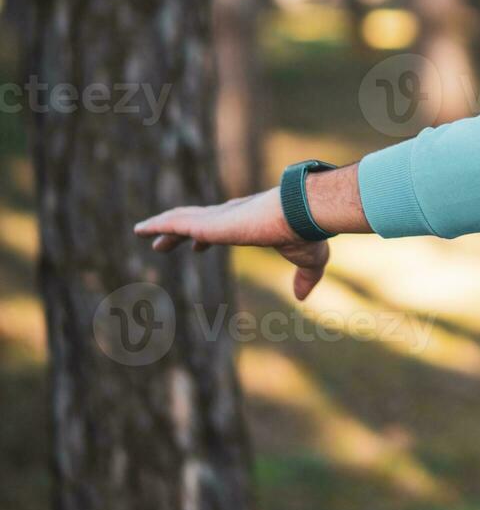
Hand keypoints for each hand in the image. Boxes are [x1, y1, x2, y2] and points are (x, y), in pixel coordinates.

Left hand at [134, 189, 329, 300]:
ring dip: (162, 227)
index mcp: (252, 221)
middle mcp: (232, 215)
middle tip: (163, 242)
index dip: (207, 235)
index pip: (223, 226)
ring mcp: (218, 218)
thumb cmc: (306, 232)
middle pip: (198, 221)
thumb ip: (304, 277)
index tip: (197, 244)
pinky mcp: (207, 224)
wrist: (301, 212)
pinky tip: (140, 229)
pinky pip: (174, 222)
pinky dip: (156, 224)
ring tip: (143, 232)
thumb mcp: (308, 260)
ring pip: (182, 220)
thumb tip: (302, 297)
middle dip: (181, 231)